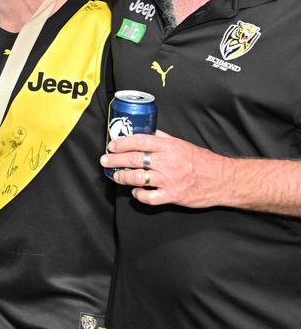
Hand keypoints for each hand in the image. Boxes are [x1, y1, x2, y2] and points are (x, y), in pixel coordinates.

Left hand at [100, 129, 232, 207]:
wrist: (222, 179)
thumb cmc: (201, 161)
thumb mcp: (181, 143)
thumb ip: (162, 138)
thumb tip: (143, 131)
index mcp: (170, 147)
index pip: (140, 141)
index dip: (122, 143)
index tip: (112, 145)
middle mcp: (168, 162)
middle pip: (134, 159)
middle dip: (115, 160)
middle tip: (105, 160)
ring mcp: (169, 180)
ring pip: (137, 178)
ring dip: (122, 176)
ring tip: (115, 175)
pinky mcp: (172, 195)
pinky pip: (149, 197)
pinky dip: (138, 194)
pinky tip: (135, 191)